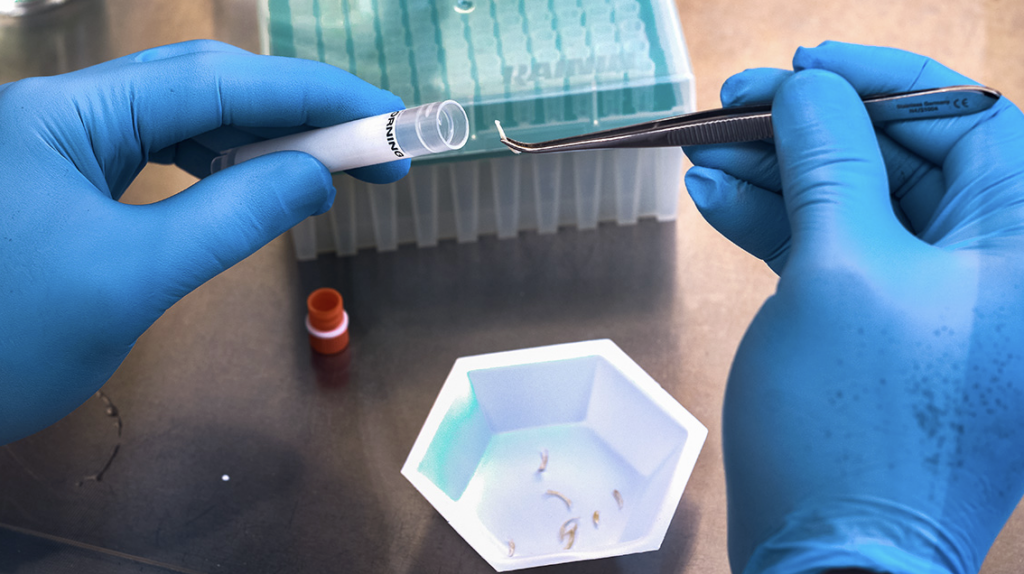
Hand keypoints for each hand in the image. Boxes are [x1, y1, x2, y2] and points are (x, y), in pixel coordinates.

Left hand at [0, 40, 408, 444]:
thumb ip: (230, 218)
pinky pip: (157, 153)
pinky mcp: (62, 182)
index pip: (215, 82)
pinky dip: (218, 164)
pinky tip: (251, 178)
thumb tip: (314, 176)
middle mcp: (61, 113)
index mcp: (65, 116)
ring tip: (327, 164)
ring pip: (181, 117)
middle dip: (293, 111)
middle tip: (374, 147)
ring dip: (259, 135)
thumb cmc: (2, 343)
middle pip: (200, 86)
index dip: (312, 94)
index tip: (387, 118)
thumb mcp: (131, 279)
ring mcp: (58, 145)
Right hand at [687, 43, 1023, 572]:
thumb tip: (808, 90)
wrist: (832, 564)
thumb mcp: (841, 270)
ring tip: (705, 150)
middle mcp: (996, 279)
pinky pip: (838, 265)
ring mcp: (936, 315)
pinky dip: (779, 231)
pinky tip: (715, 200)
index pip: (973, 124)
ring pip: (860, 214)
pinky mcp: (883, 344)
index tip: (809, 62)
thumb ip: (830, 162)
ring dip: (782, 178)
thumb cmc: (854, 424)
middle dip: (814, 130)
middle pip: (906, 166)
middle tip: (736, 105)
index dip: (886, 80)